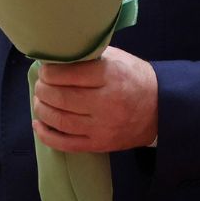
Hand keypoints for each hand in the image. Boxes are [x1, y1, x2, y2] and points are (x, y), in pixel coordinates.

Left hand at [32, 46, 158, 152]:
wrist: (161, 109)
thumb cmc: (134, 78)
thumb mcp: (117, 58)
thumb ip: (89, 56)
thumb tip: (56, 56)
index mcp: (110, 76)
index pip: (68, 74)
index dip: (49, 72)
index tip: (45, 70)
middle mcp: (106, 103)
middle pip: (60, 97)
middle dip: (42, 89)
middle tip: (40, 84)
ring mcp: (102, 127)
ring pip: (60, 120)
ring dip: (41, 109)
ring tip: (39, 100)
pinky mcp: (99, 144)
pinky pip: (66, 144)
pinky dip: (46, 134)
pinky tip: (38, 123)